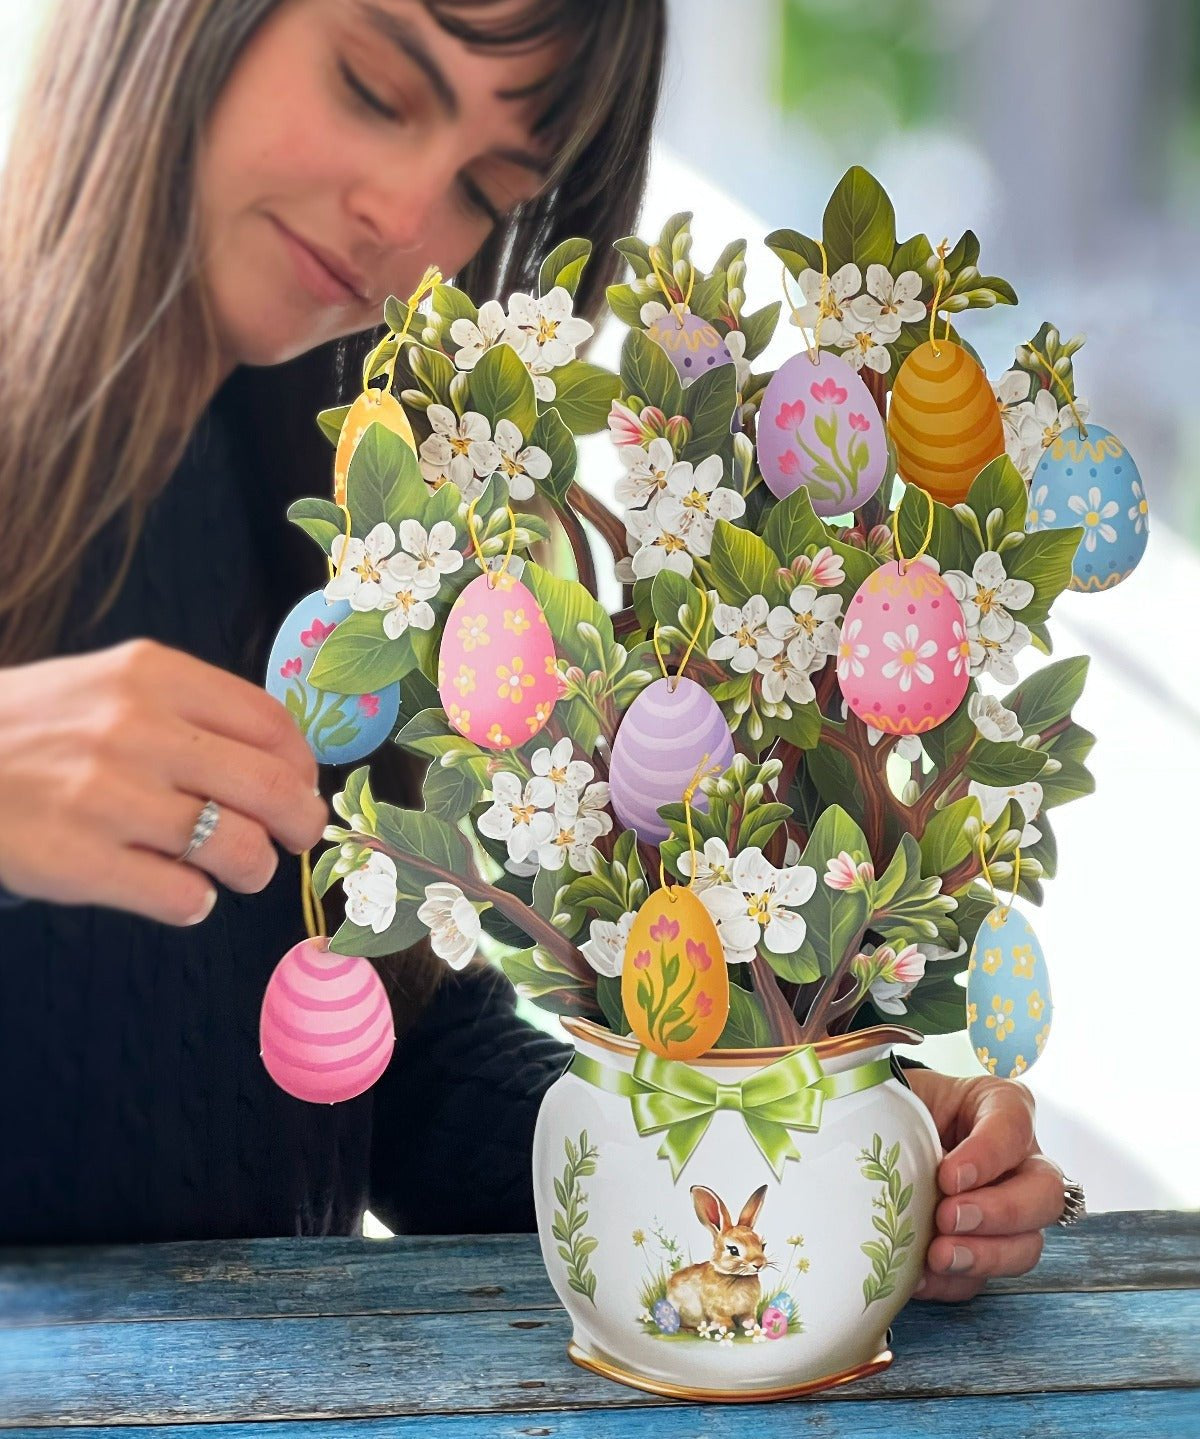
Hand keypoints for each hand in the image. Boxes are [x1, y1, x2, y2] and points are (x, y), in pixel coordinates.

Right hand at [0, 639, 327, 925]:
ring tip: (234, 869)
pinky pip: (184, 897)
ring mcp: (106, 797)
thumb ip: (197, 712)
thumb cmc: (46, 727)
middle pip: (273, 789)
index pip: (273, 725)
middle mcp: (135, 729)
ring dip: (252, 869)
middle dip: (300, 824)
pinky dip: (196, 902)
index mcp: (153, 675)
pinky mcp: (78, 861)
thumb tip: (291, 766)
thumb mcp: (115, 685)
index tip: (299, 788)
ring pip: (238, 849)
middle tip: (293, 838)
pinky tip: (177, 889)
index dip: (303, 768)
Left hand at [904, 1068, 1066, 1301]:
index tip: (947, 1175)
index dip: (988, 1154)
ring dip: (985, 1256)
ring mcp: (1011, 1212)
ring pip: (1027, 1245)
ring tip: (938, 1256)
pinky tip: (920, 1277)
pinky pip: (984, 1278)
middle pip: (1045, 1193)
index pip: (1013, 1124)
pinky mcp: (985, 1250)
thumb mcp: (902, 1093)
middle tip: (948, 1217)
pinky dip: (953, 1281)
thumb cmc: (900, 1106)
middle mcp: (1021, 1161)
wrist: (881, 1136)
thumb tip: (881, 1139)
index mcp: (1002, 1106)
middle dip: (1000, 1212)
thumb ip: (901, 1106)